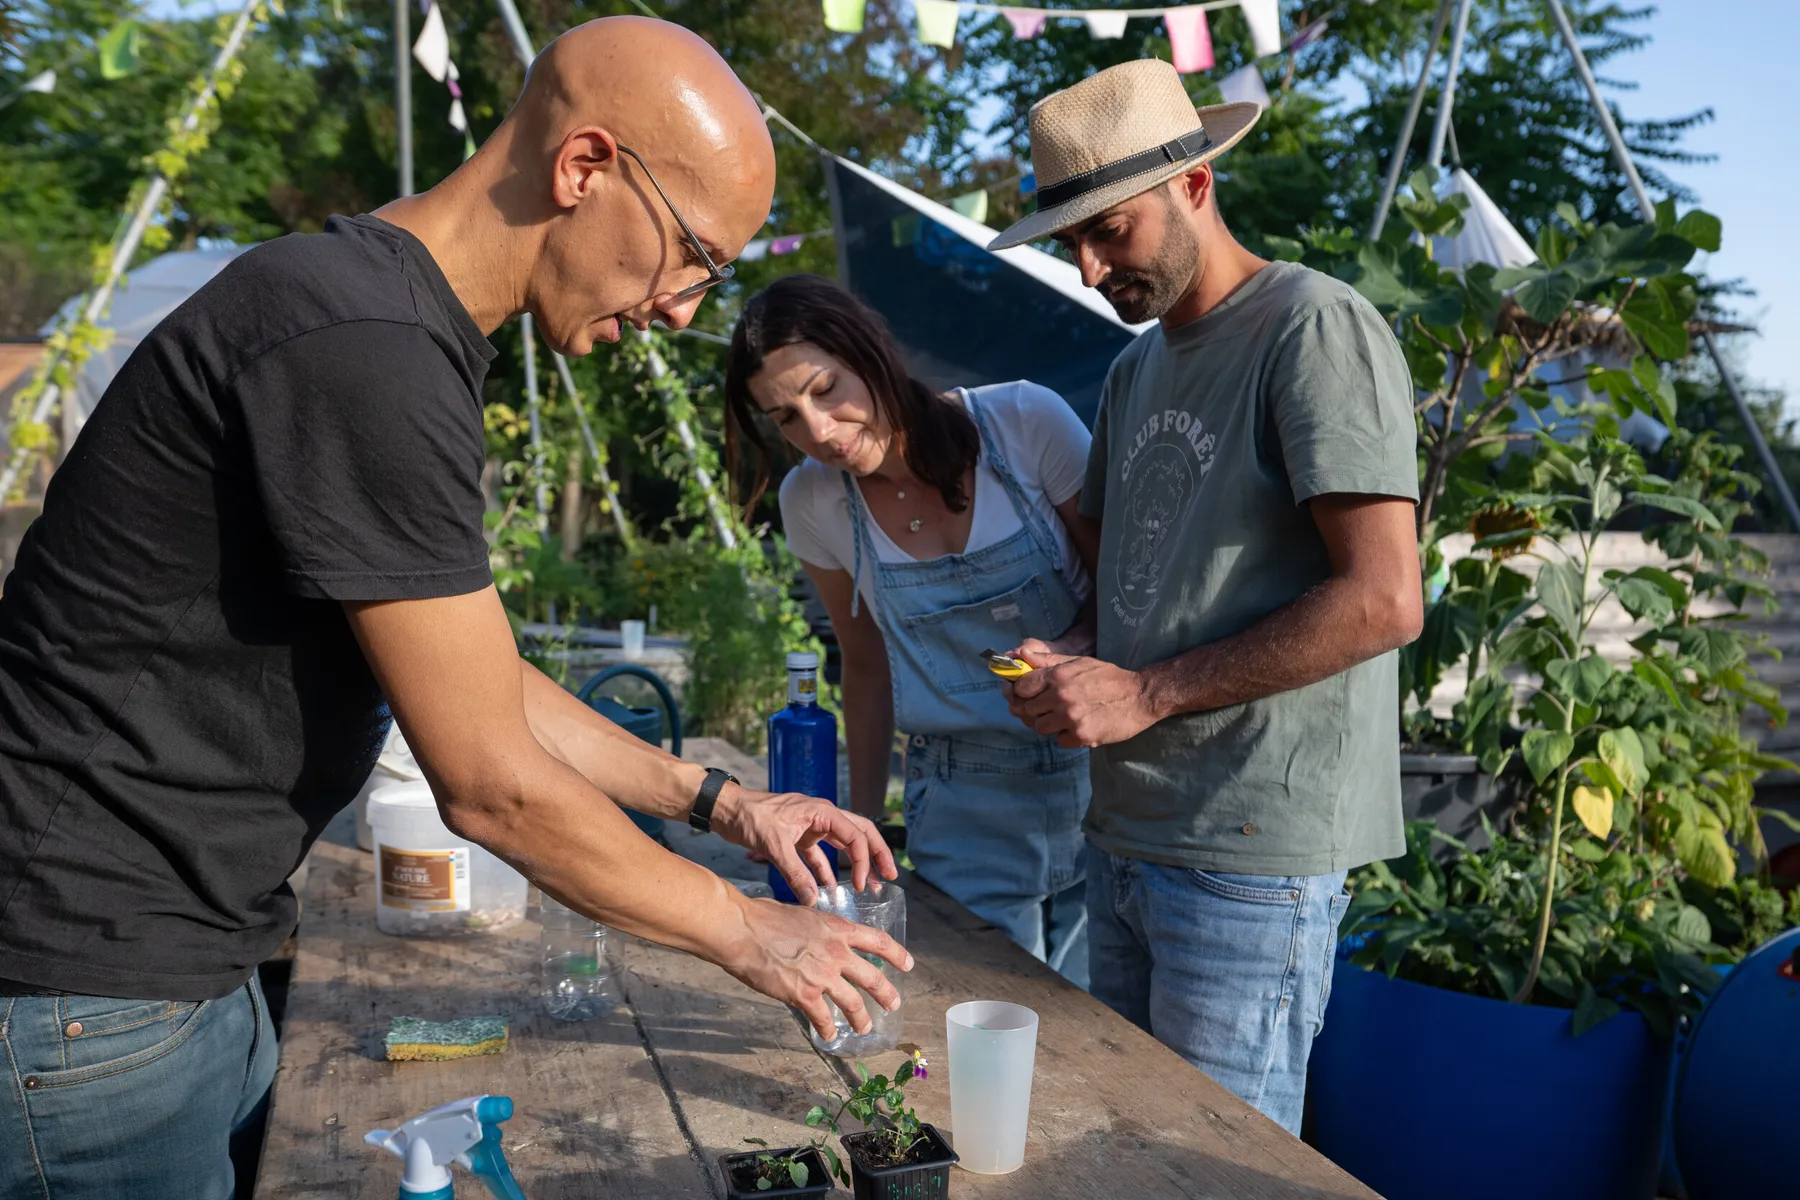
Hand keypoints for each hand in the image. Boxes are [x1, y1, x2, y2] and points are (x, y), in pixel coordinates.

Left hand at [711, 785, 898, 904]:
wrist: (727, 810)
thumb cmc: (750, 817)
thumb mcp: (775, 846)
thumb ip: (796, 874)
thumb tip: (814, 901)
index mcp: (822, 812)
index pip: (856, 835)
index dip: (864, 861)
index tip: (863, 885)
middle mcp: (822, 817)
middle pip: (860, 834)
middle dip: (877, 854)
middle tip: (890, 876)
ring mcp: (811, 826)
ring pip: (843, 844)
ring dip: (856, 864)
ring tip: (868, 886)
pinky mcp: (799, 837)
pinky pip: (821, 856)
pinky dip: (828, 872)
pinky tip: (830, 890)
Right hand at [717, 894, 913, 1038]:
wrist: (743, 931)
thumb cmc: (763, 917)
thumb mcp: (802, 913)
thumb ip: (816, 927)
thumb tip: (814, 933)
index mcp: (837, 928)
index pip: (878, 941)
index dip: (897, 954)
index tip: (908, 964)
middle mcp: (837, 952)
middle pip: (873, 977)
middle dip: (887, 994)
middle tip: (894, 1004)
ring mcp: (822, 975)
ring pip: (853, 1003)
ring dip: (861, 1018)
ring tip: (865, 1028)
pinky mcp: (804, 995)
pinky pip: (823, 1018)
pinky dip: (828, 1030)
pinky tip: (829, 1035)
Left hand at [1004, 647, 1162, 747]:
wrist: (1140, 696)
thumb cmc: (1108, 677)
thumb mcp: (1078, 661)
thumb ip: (1047, 660)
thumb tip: (1019, 654)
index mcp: (1058, 676)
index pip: (1021, 686)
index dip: (1020, 691)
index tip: (1027, 694)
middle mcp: (1061, 697)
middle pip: (1027, 709)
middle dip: (1034, 709)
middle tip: (1048, 707)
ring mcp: (1070, 718)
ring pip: (1040, 727)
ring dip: (1048, 724)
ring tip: (1063, 717)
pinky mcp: (1081, 736)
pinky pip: (1059, 740)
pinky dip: (1065, 735)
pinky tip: (1077, 726)